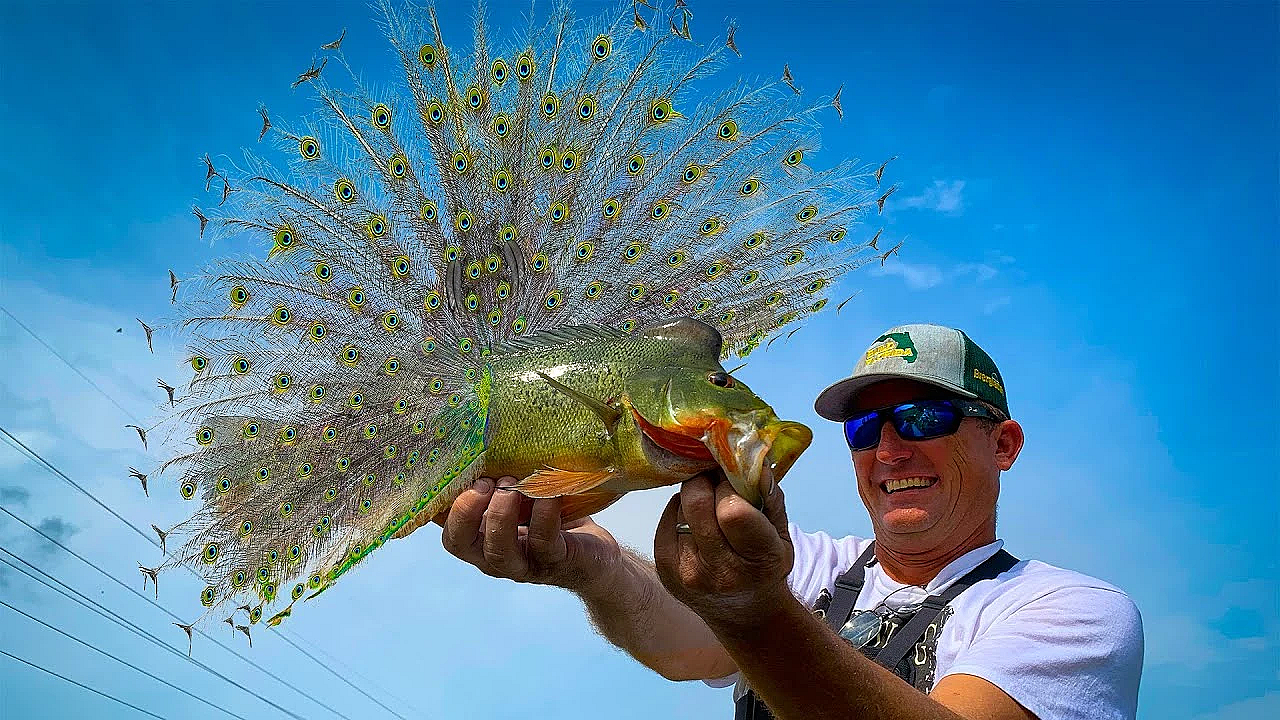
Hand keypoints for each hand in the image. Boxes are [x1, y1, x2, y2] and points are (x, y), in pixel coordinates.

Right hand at [437, 476, 622, 593]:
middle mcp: (493, 557)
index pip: (446, 528)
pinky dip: (543, 516)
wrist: (596, 554)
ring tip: (511, 486)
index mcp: (480, 539)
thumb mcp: (519, 499)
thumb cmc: (550, 518)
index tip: (448, 475)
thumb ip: (497, 484)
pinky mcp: (556, 562)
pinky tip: (548, 495)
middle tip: (483, 482)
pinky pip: (543, 542)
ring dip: (501, 515)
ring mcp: (524, 564)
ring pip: (499, 551)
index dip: (439, 507)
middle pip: (460, 544)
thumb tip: (479, 444)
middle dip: (465, 511)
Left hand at [653, 471, 794, 630]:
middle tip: (716, 480)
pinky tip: (695, 520)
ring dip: (693, 496)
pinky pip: (666, 520)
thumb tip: (752, 458)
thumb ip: (769, 495)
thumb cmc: (766, 566)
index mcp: (757, 560)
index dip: (730, 486)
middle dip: (705, 481)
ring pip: (679, 507)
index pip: (732, 510)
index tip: (735, 481)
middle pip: (696, 502)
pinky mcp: (665, 570)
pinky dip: (679, 511)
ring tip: (709, 504)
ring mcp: (687, 573)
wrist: (745, 614)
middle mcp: (719, 571)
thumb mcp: (781, 534)